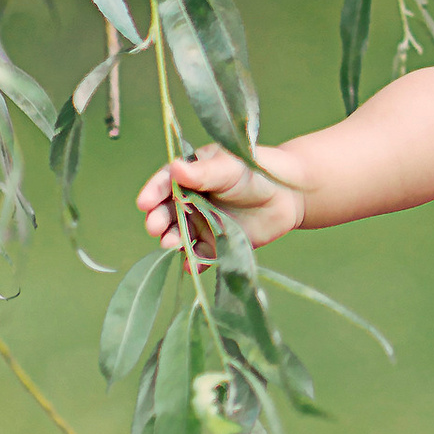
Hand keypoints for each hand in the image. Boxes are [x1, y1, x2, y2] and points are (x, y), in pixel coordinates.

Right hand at [136, 143, 303, 257]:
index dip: (153, 193)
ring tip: (170, 244)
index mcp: (189, 177)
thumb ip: (204, 172)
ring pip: (180, 236)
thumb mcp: (229, 167)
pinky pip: (201, 256)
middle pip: (167, 213)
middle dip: (158, 220)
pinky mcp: (215, 245)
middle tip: (155, 227)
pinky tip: (191, 266)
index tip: (144, 202)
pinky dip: (195, 263)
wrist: (288, 195)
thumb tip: (176, 168)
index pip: (165, 184)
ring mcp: (201, 225)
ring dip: (172, 241)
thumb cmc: (256, 172)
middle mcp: (189, 202)